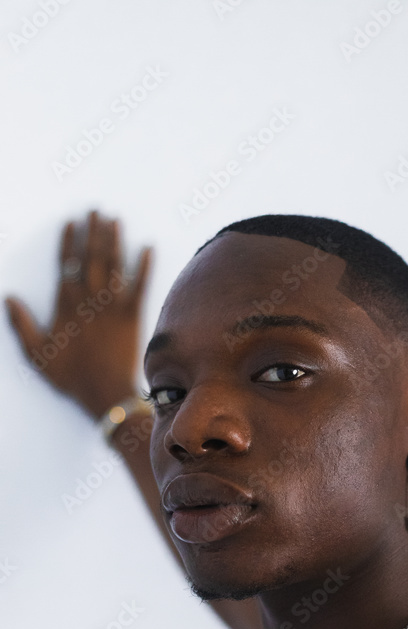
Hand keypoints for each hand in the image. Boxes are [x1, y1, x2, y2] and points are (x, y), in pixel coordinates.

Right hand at [5, 209, 152, 418]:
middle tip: (96, 210)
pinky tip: (149, 248)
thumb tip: (9, 298)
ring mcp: (113, 307)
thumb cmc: (71, 377)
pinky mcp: (133, 317)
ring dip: (114, 241)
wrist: (106, 395)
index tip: (71, 222)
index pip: (65, 265)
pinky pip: (140, 286)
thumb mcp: (37, 354)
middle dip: (93, 232)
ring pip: (113, 266)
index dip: (68, 242)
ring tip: (115, 220)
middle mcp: (89, 301)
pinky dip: (145, 267)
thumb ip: (22, 325)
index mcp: (66, 306)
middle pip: (90, 258)